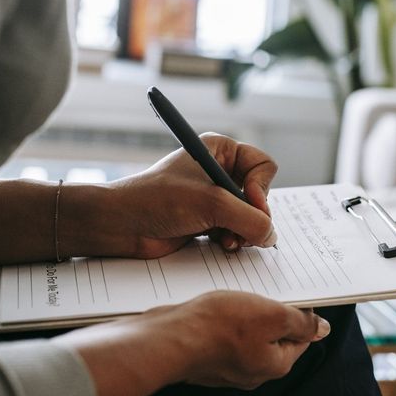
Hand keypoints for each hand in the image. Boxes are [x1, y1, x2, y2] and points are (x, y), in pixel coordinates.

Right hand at [55, 290, 329, 395]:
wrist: (170, 337)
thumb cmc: (219, 325)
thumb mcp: (270, 315)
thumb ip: (300, 322)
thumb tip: (322, 329)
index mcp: (274, 364)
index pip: (300, 337)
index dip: (299, 312)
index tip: (290, 292)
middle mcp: (253, 370)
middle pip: (272, 335)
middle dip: (269, 311)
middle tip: (261, 288)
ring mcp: (227, 366)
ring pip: (247, 334)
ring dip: (245, 313)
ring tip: (236, 293)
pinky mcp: (207, 356)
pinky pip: (224, 335)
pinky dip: (224, 320)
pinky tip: (216, 305)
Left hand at [95, 133, 277, 257]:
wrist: (123, 224)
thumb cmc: (159, 200)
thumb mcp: (211, 203)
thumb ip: (250, 219)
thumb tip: (271, 236)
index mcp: (220, 150)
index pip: (264, 165)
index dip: (262, 187)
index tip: (251, 204)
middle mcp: (219, 170)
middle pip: (259, 194)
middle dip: (252, 215)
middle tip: (241, 230)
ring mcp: (213, 196)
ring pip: (249, 215)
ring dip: (243, 231)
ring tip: (228, 240)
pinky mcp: (207, 219)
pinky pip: (235, 229)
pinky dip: (233, 239)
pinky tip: (221, 244)